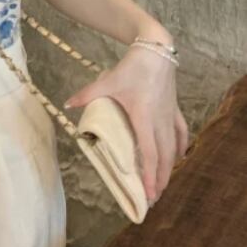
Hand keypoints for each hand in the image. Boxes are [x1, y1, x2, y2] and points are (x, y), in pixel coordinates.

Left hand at [63, 46, 188, 204]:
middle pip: (164, 157)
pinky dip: (180, 146)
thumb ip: (87, 95)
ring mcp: (169, 115)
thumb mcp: (107, 81)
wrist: (156, 49)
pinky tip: (179, 156)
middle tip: (154, 198)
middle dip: (159, 178)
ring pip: (173, 147)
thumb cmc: (132, 67)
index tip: (148, 193)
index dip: (148, 174)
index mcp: (144, 117)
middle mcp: (160, 120)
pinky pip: (180, 132)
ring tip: (163, 183)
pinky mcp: (174, 108)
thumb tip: (67, 104)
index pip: (149, 153)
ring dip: (169, 167)